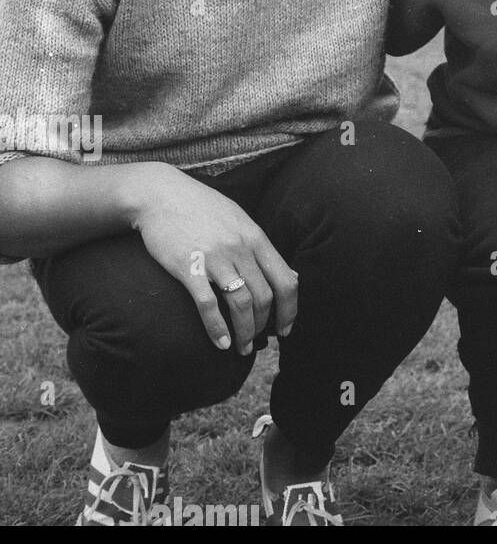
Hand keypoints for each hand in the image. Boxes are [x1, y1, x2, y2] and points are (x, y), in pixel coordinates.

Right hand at [130, 165, 297, 355]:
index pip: (285, 280)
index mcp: (256, 238)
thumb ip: (260, 247)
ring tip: (242, 348)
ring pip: (241, 304)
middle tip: (259, 343)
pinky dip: (217, 328)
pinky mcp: (188, 267)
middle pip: (265, 297)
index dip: (290, 309)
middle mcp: (240, 248)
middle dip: (265, 326)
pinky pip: (208, 304)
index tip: (285, 328)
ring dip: (245, 332)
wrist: (160, 195)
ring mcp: (215, 258)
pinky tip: (221, 343)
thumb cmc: (201, 208)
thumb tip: (286, 273)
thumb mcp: (239, 220)